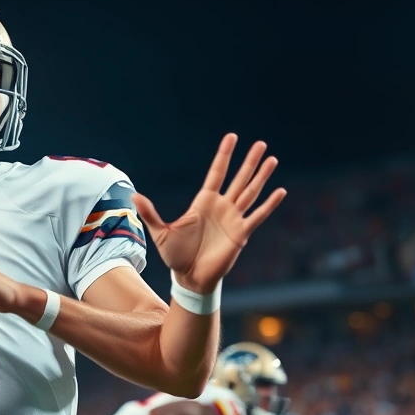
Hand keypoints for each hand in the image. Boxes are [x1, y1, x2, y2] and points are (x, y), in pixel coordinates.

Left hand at [131, 133, 285, 293]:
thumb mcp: (160, 233)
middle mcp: (221, 207)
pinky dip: (269, 204)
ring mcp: (233, 219)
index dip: (224, 155)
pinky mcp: (241, 234)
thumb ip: (150, 214)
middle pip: (238, 179)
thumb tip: (134, 196)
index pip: (216, 173)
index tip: (232, 137)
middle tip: (261, 143)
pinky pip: (257, 216)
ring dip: (261, 176)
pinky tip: (280, 191)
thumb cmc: (175, 256)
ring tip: (272, 159)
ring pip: (250, 192)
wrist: (189, 277)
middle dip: (249, 161)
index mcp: (203, 202)